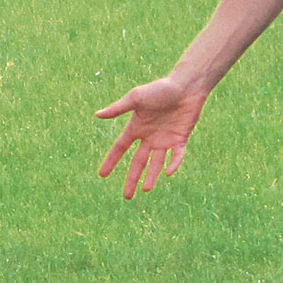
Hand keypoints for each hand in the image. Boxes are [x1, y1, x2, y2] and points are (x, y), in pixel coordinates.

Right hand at [95, 76, 208, 198]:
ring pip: (157, 163)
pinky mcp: (180, 139)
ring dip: (152, 176)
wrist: (185, 86)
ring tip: (146, 189)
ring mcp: (165, 140)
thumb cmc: (160, 89)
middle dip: (132, 179)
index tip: (102, 175)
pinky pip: (176, 156)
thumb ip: (118, 108)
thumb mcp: (136, 98)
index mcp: (136, 128)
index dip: (111, 161)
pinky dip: (173, 164)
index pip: (120, 148)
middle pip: (138, 162)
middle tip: (127, 196)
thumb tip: (97, 115)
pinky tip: (169, 173)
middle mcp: (149, 137)